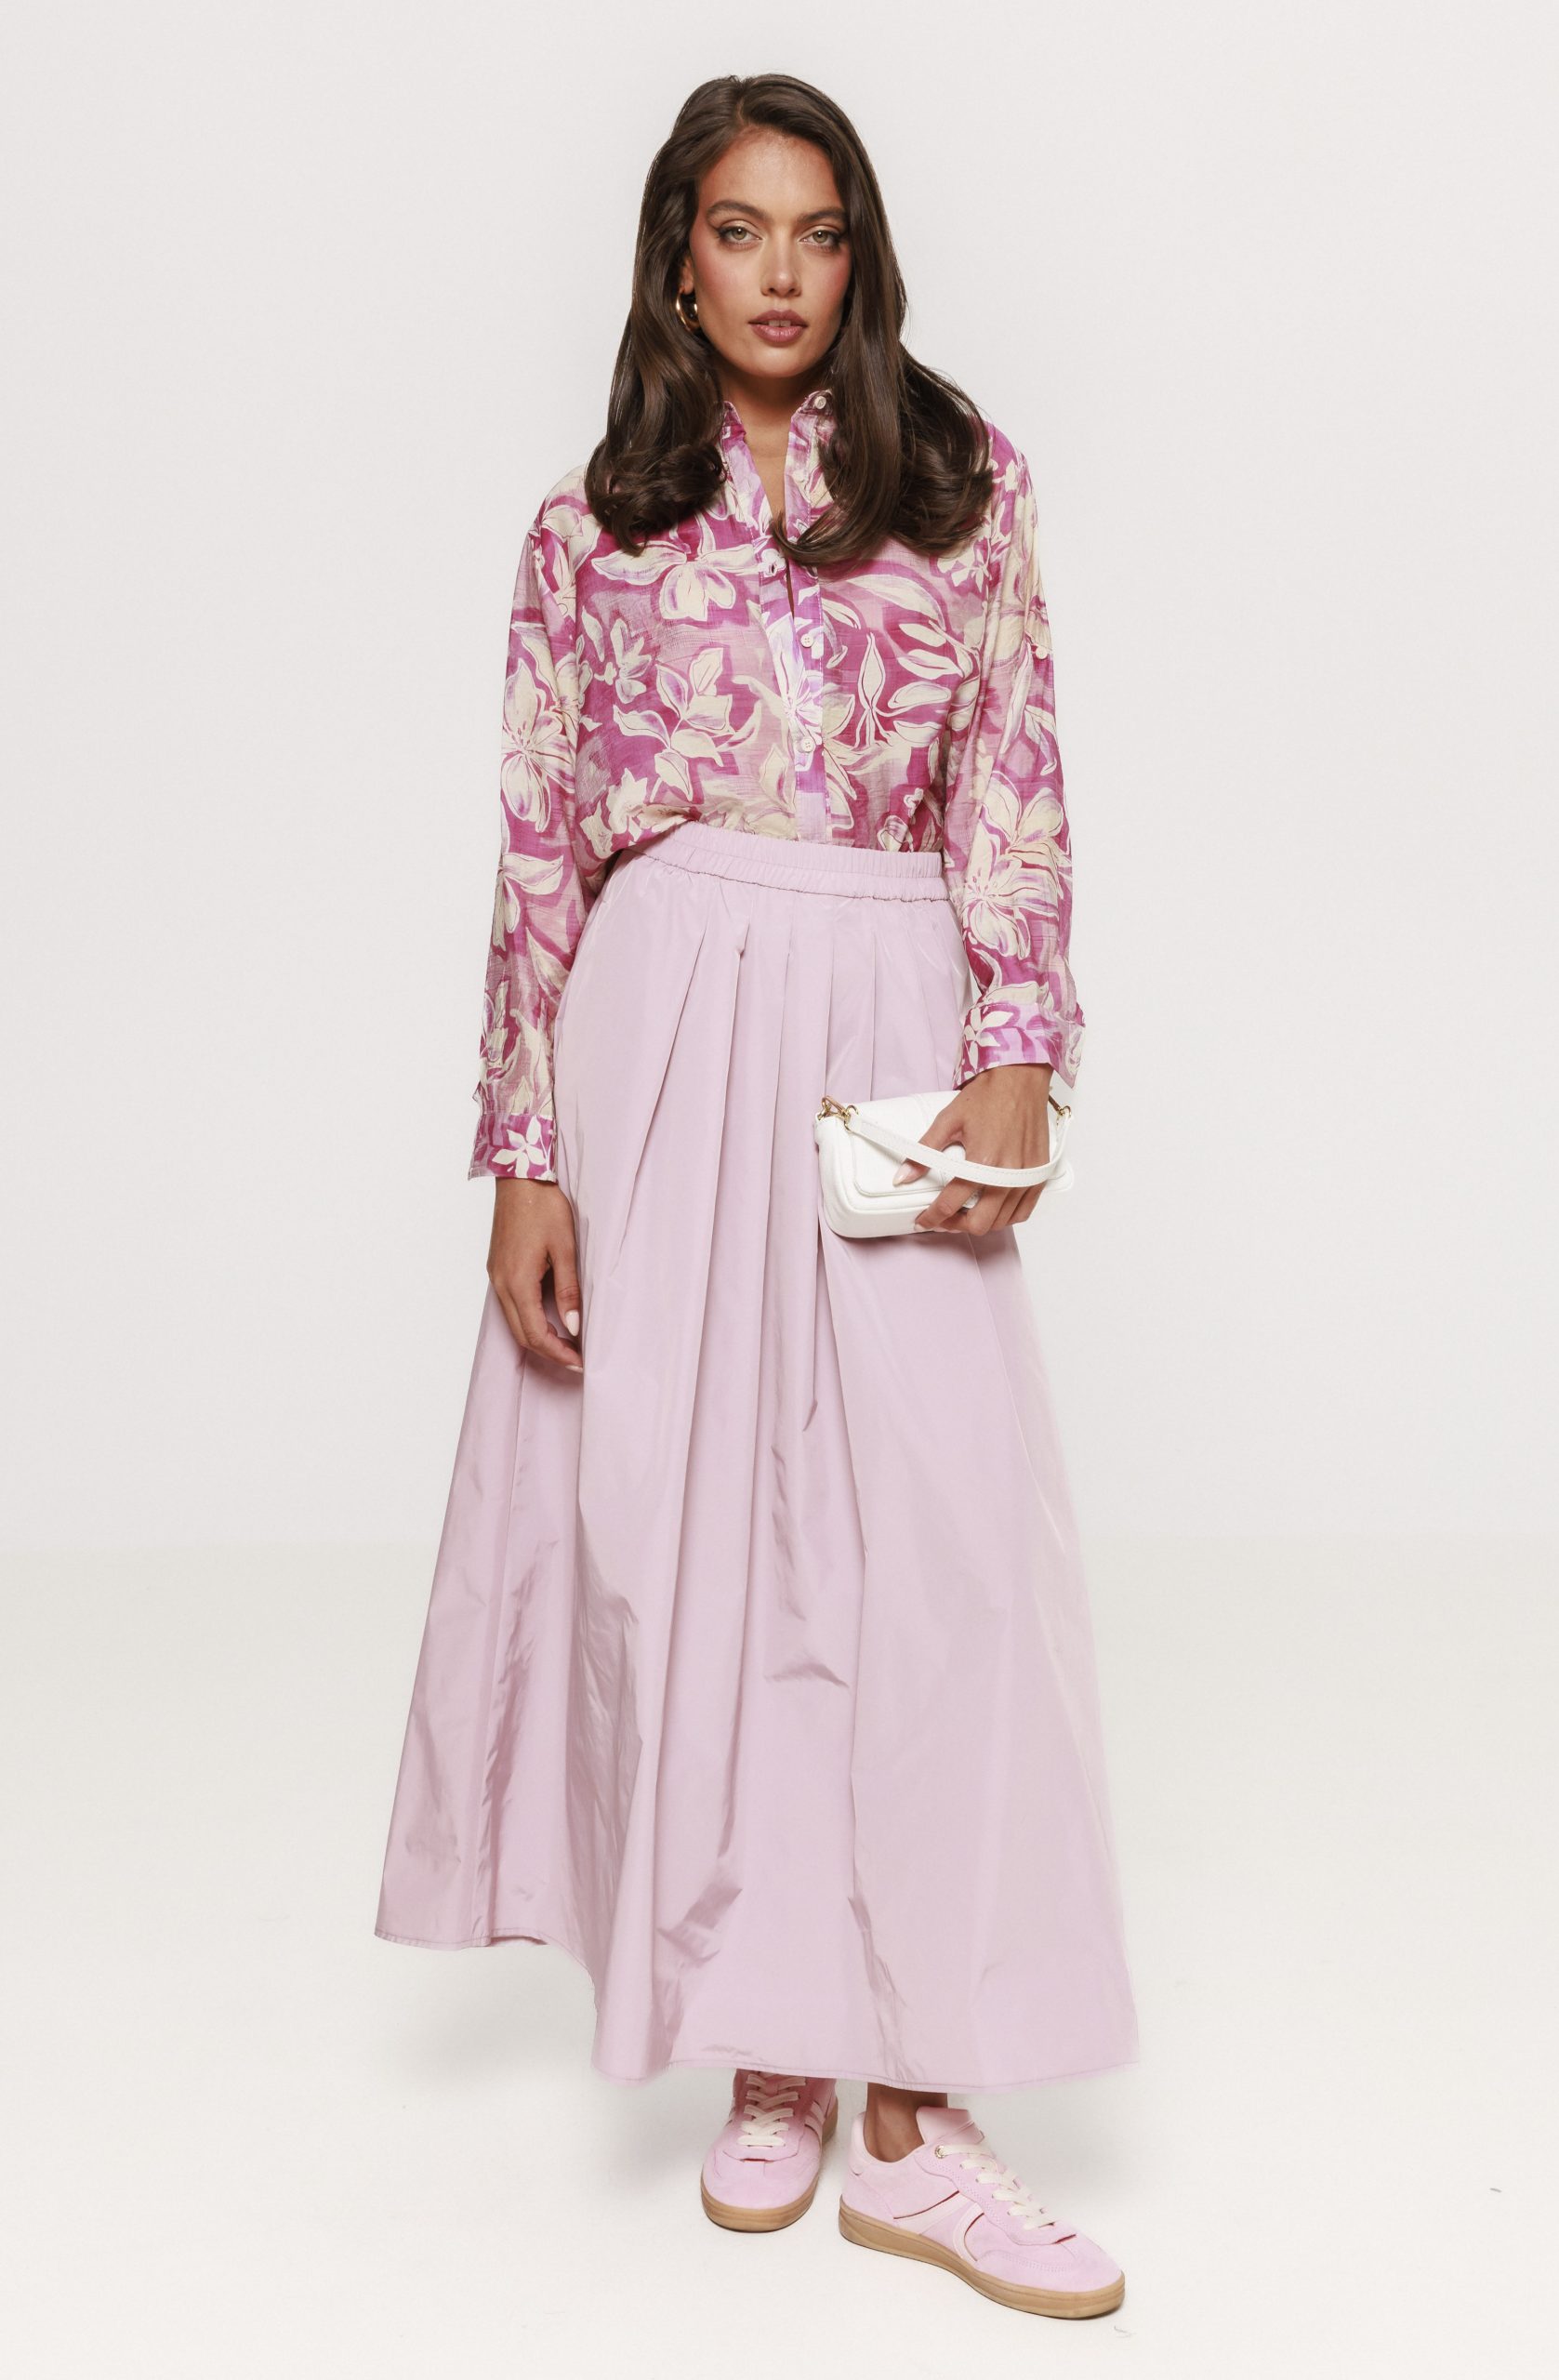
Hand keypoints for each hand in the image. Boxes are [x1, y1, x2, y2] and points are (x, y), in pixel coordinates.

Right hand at [487, 1177, 582, 1370]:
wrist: (519, 1177)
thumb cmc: (544, 1207)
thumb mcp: (565, 1249)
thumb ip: (569, 1290)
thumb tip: (573, 1326)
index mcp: (517, 1281)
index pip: (536, 1334)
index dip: (558, 1353)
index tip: (579, 1362)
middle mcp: (500, 1283)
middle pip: (522, 1335)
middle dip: (549, 1351)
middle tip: (576, 1359)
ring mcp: (495, 1276)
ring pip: (514, 1322)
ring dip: (539, 1337)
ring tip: (567, 1342)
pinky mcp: (497, 1269)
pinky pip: (510, 1305)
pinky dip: (529, 1319)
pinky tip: (549, 1317)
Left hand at [897, 1065, 1055, 1234]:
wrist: (1020, 1080)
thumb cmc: (989, 1096)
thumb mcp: (948, 1120)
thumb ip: (924, 1152)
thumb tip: (903, 1177)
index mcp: (983, 1162)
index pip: (951, 1204)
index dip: (932, 1217)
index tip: (923, 1220)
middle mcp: (1007, 1175)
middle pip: (978, 1223)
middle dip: (955, 1225)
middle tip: (943, 1218)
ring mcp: (1026, 1178)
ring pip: (1001, 1222)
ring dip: (979, 1222)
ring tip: (964, 1213)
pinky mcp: (1039, 1175)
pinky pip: (1023, 1211)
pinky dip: (1005, 1217)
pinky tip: (991, 1208)